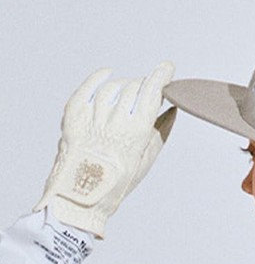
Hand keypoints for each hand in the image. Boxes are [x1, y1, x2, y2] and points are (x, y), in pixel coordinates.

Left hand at [36, 62, 175, 236]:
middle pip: (133, 88)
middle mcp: (113, 122)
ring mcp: (92, 116)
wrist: (80, 195)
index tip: (167, 68)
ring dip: (124, 85)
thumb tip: (172, 111)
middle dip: (143, 85)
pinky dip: (99, 78)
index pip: (151, 95)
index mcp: (135, 134)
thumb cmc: (116, 183)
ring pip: (113, 87)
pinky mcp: (74, 115)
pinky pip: (88, 88)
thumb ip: (160, 133)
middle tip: (148, 89)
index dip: (160, 77)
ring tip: (128, 92)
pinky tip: (107, 75)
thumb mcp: (144, 161)